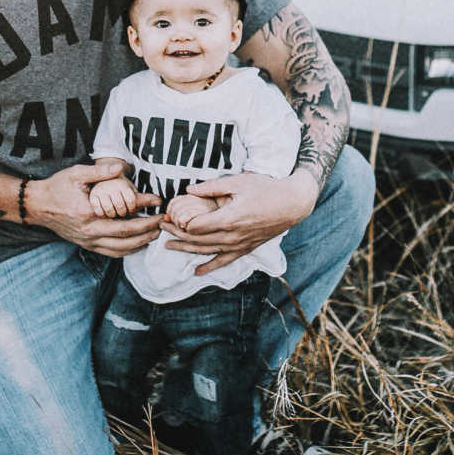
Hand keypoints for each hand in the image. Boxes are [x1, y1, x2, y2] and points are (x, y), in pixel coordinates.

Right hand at [28, 161, 159, 256]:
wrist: (37, 206)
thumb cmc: (57, 187)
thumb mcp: (76, 174)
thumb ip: (99, 172)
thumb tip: (120, 168)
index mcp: (88, 213)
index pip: (123, 215)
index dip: (143, 208)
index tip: (157, 201)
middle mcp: (89, 232)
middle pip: (126, 236)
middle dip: (148, 229)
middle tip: (163, 221)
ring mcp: (88, 241)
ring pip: (121, 248)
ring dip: (141, 242)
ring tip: (156, 232)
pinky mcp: (87, 245)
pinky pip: (112, 252)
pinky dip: (128, 250)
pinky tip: (139, 242)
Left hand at [161, 171, 316, 274]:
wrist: (291, 204)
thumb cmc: (266, 189)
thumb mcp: (238, 182)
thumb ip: (211, 187)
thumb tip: (188, 190)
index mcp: (228, 218)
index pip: (196, 226)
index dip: (179, 223)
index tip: (168, 216)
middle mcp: (232, 236)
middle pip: (197, 239)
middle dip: (177, 234)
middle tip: (162, 228)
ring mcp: (239, 245)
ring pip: (207, 251)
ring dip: (186, 249)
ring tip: (168, 246)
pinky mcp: (245, 249)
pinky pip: (224, 261)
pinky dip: (209, 267)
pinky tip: (197, 272)